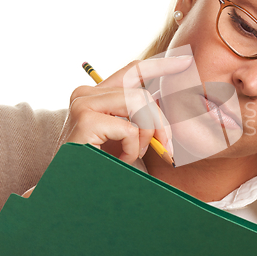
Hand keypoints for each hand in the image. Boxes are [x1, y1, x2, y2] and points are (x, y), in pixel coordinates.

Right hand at [64, 56, 192, 163]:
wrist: (71, 194)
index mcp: (96, 95)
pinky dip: (133, 149)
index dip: (160, 65)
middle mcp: (86, 94)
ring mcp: (83, 104)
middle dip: (160, 123)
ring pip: (140, 104)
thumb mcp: (125, 137)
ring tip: (134, 155)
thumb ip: (141, 117)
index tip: (184, 62)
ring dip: (146, 136)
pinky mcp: (86, 120)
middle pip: (142, 93)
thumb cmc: (103, 167)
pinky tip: (120, 160)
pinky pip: (130, 129)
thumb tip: (166, 103)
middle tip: (166, 148)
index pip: (133, 71)